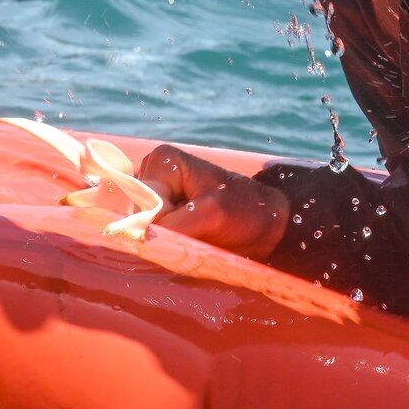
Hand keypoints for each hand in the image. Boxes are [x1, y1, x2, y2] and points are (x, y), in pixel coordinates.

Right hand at [138, 144, 290, 257]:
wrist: (267, 223)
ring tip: (199, 236)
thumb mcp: (213, 215)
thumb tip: (141, 239)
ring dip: (170, 242)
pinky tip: (193, 241)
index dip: (168, 225)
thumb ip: (175, 225)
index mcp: (163, 161)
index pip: (146, 206)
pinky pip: (153, 237)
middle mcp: (152, 174)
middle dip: (167, 234)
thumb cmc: (245, 211)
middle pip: (142, 218)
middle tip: (199, 234)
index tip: (198, 227)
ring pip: (147, 230)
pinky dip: (171, 247)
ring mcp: (156, 195)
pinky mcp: (162, 214)